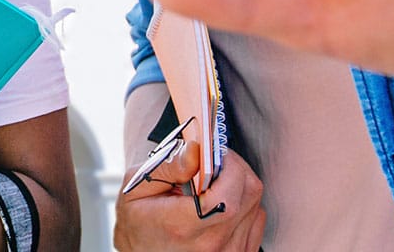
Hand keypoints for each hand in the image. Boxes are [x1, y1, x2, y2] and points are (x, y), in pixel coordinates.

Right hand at [115, 143, 264, 251]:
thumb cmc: (138, 221)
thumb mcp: (136, 188)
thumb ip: (167, 167)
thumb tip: (195, 150)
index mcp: (182, 226)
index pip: (226, 197)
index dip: (229, 167)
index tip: (217, 155)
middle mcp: (210, 245)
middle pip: (248, 195)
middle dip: (235, 169)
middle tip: (214, 164)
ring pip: (256, 205)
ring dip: (239, 186)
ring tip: (214, 186)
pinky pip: (257, 220)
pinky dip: (245, 205)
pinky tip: (222, 203)